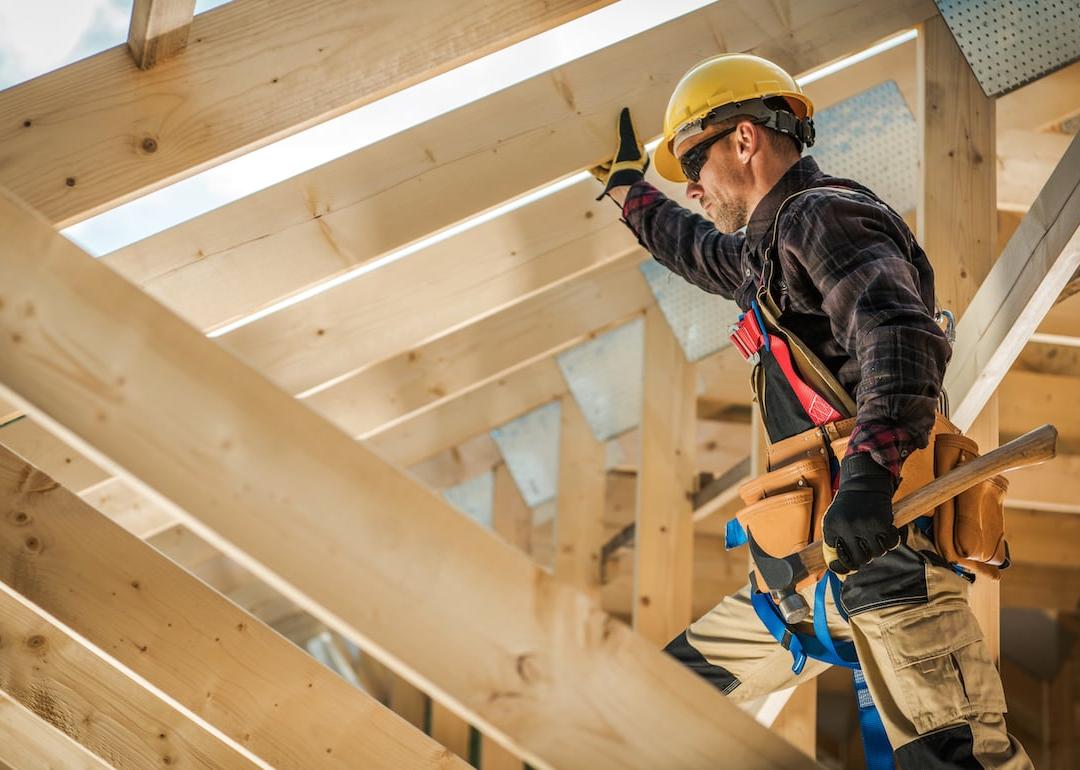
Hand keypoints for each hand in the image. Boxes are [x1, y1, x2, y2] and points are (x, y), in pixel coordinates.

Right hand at [590, 107, 648, 201]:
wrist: (623, 187)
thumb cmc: (630, 165)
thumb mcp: (629, 143)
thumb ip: (626, 128)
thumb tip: (625, 111)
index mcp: (638, 155)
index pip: (630, 141)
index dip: (623, 134)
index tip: (615, 127)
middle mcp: (629, 164)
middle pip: (617, 151)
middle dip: (608, 145)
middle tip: (601, 136)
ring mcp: (619, 172)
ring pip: (607, 161)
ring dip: (600, 156)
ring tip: (592, 147)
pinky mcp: (609, 180)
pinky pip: (599, 172)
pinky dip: (593, 167)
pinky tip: (586, 161)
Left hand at [822, 453, 900, 574]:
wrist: (863, 484)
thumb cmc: (848, 507)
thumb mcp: (834, 521)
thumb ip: (835, 543)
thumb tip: (841, 572)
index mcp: (831, 527)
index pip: (839, 557)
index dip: (844, 564)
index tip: (848, 565)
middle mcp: (847, 527)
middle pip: (860, 559)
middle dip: (864, 556)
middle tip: (865, 546)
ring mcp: (865, 525)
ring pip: (876, 553)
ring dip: (878, 548)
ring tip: (874, 536)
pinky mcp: (882, 523)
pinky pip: (890, 544)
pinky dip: (891, 541)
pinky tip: (886, 532)